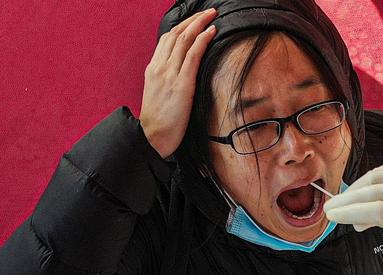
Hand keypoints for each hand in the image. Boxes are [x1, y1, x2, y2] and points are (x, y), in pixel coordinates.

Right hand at [139, 8, 217, 157]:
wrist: (151, 136)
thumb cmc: (160, 120)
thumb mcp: (160, 94)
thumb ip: (168, 80)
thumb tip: (182, 74)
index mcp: (153, 68)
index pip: (167, 39)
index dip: (182, 26)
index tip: (195, 19)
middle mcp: (159, 67)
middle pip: (176, 34)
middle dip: (193, 19)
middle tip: (208, 10)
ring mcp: (169, 74)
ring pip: (184, 40)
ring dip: (200, 24)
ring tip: (212, 15)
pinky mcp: (181, 84)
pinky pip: (192, 56)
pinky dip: (202, 40)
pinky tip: (211, 31)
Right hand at [325, 157, 382, 237]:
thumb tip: (356, 223)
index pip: (374, 210)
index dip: (350, 214)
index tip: (333, 217)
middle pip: (368, 193)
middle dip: (344, 202)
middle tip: (328, 210)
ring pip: (371, 178)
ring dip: (353, 190)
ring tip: (340, 202)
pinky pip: (380, 170)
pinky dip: (367, 181)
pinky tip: (358, 190)